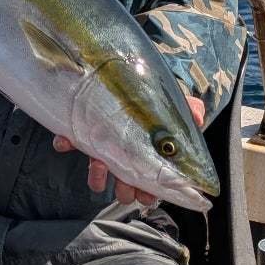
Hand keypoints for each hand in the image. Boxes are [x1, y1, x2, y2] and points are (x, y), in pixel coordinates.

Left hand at [52, 95, 204, 206]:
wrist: (126, 68)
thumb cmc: (153, 92)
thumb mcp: (174, 101)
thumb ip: (190, 110)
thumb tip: (199, 118)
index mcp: (146, 150)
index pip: (150, 177)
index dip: (149, 191)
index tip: (148, 197)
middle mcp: (123, 149)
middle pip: (123, 179)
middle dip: (124, 188)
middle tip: (126, 190)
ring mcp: (101, 139)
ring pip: (97, 168)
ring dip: (97, 173)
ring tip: (99, 166)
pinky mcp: (79, 126)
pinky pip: (68, 139)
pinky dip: (65, 142)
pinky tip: (65, 142)